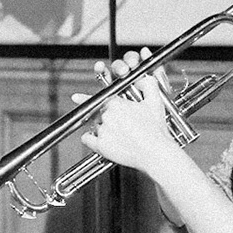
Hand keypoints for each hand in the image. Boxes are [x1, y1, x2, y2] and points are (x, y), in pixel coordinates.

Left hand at [75, 49, 178, 171]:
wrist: (155, 153)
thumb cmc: (156, 130)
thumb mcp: (155, 101)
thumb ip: (148, 84)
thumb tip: (141, 79)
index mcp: (116, 104)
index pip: (96, 97)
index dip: (85, 97)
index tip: (76, 97)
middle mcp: (106, 116)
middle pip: (98, 114)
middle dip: (106, 118)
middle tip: (120, 125)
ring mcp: (102, 131)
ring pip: (94, 127)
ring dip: (101, 129)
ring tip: (119, 135)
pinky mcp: (101, 146)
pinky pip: (87, 140)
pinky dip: (91, 139)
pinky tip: (102, 140)